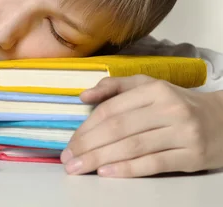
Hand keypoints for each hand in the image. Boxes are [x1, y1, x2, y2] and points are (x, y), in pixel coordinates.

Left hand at [61, 75, 222, 176]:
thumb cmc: (176, 103)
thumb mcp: (148, 86)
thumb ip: (114, 87)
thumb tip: (83, 96)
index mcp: (154, 90)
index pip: (111, 110)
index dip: (86, 128)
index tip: (69, 143)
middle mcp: (168, 109)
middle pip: (118, 129)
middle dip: (88, 146)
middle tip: (68, 160)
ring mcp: (182, 133)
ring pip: (133, 147)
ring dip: (101, 160)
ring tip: (79, 168)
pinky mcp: (192, 157)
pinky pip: (154, 164)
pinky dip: (128, 169)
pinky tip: (106, 173)